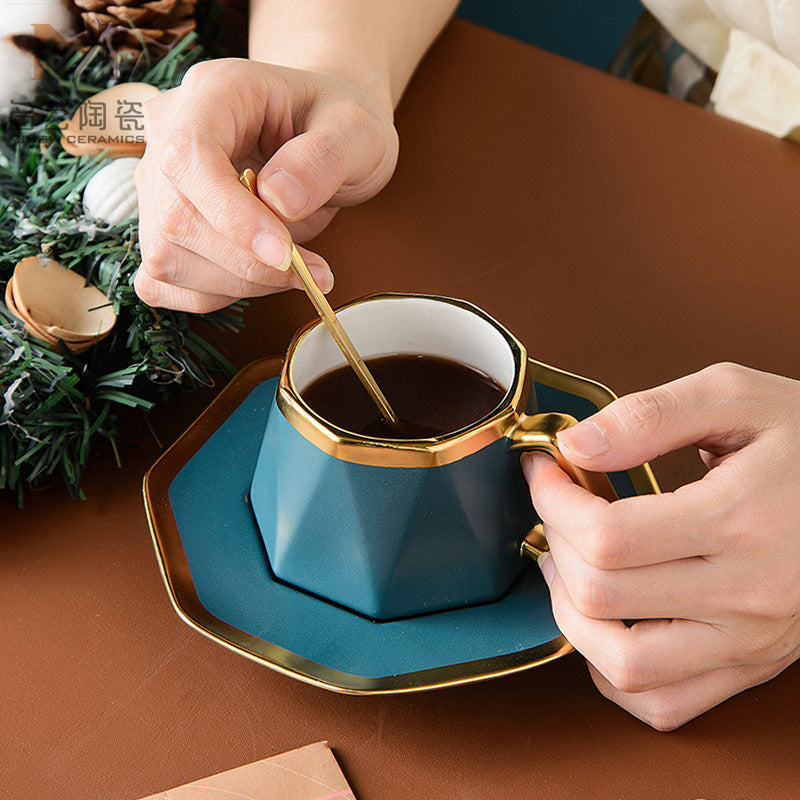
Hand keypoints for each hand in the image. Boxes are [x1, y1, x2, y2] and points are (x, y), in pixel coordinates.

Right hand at [134, 58, 398, 311]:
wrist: (323, 132)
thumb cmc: (335, 123)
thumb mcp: (355, 130)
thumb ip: (322, 159)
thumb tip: (278, 200)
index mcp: (212, 93)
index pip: (189, 156)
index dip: (231, 215)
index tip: (283, 253)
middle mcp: (168, 134)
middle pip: (176, 219)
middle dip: (248, 263)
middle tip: (312, 271)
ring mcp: (157, 185)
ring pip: (167, 258)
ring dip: (238, 283)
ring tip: (295, 270)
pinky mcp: (160, 229)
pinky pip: (164, 282)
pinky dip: (215, 294)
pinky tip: (259, 278)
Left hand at [521, 363, 799, 729]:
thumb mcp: (735, 396)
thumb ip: (649, 416)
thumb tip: (575, 447)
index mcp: (740, 519)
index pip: (605, 535)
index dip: (552, 501)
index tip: (545, 472)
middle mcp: (748, 593)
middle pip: (601, 594)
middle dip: (555, 543)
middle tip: (558, 509)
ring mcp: (752, 640)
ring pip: (624, 665)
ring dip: (571, 615)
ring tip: (568, 567)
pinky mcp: (753, 664)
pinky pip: (665, 704)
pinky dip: (614, 672)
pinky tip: (606, 622)